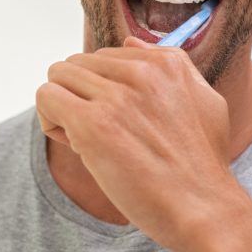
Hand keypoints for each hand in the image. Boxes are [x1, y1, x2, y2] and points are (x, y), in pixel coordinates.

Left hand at [36, 37, 238, 251]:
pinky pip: (47, 98)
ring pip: (58, 77)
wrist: (203, 209)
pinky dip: (50, 121)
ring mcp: (116, 97)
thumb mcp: (204, 101)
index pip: (105, 56)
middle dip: (79, 96)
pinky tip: (75, 145)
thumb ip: (171, 66)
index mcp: (166, 63)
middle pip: (77, 64)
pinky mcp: (93, 124)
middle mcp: (141, 72)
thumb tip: (129, 42)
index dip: (103, 89)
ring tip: (86, 140)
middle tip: (100, 134)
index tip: (119, 120)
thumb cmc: (202, 165)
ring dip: (63, 108)